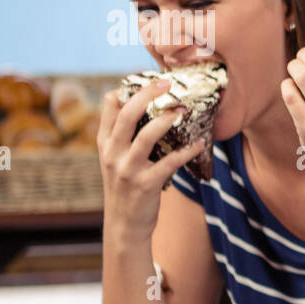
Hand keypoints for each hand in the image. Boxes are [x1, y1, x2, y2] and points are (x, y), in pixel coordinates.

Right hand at [97, 79, 206, 239]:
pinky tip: (200, 144)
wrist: (124, 225)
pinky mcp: (146, 185)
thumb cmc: (125, 187)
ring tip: (182, 110)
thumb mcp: (114, 160)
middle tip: (166, 84)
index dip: (126, 88)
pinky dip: (187, 152)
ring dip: (166, 120)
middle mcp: (112, 154)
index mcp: (104, 144)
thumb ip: (121, 136)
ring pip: (145, 136)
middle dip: (146, 95)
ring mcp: (127, 170)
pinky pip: (170, 162)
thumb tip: (132, 104)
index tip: (147, 78)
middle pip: (126, 115)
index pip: (109, 107)